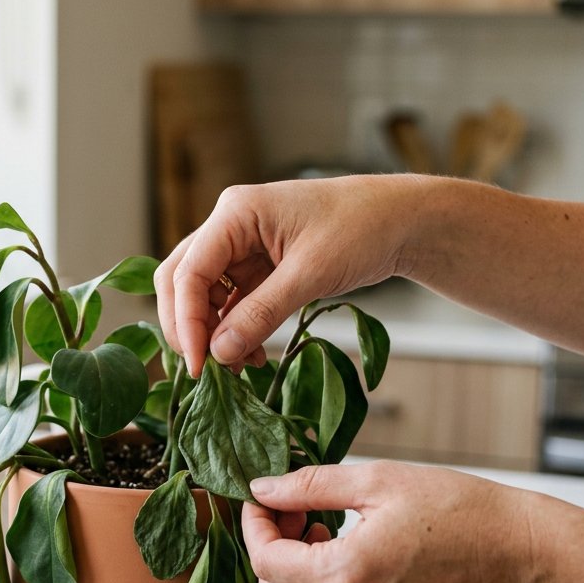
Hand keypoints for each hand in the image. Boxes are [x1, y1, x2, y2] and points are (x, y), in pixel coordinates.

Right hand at [153, 176, 424, 377]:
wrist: (402, 220)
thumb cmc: (362, 229)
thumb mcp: (311, 274)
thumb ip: (261, 314)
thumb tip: (219, 353)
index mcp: (235, 213)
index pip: (187, 272)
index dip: (186, 322)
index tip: (198, 364)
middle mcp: (229, 226)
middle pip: (181, 281)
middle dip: (188, 327)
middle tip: (203, 369)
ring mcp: (240, 246)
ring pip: (202, 296)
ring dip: (212, 333)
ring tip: (238, 365)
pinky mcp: (256, 266)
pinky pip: (230, 303)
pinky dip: (234, 330)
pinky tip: (250, 354)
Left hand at [241, 461, 537, 582]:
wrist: (521, 551)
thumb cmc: (458, 509)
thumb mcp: (377, 481)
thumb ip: (308, 486)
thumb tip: (261, 489)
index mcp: (348, 575)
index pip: (265, 563)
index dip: (255, 528)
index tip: (264, 503)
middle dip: (271, 552)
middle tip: (296, 515)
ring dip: (293, 582)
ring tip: (323, 540)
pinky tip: (346, 565)